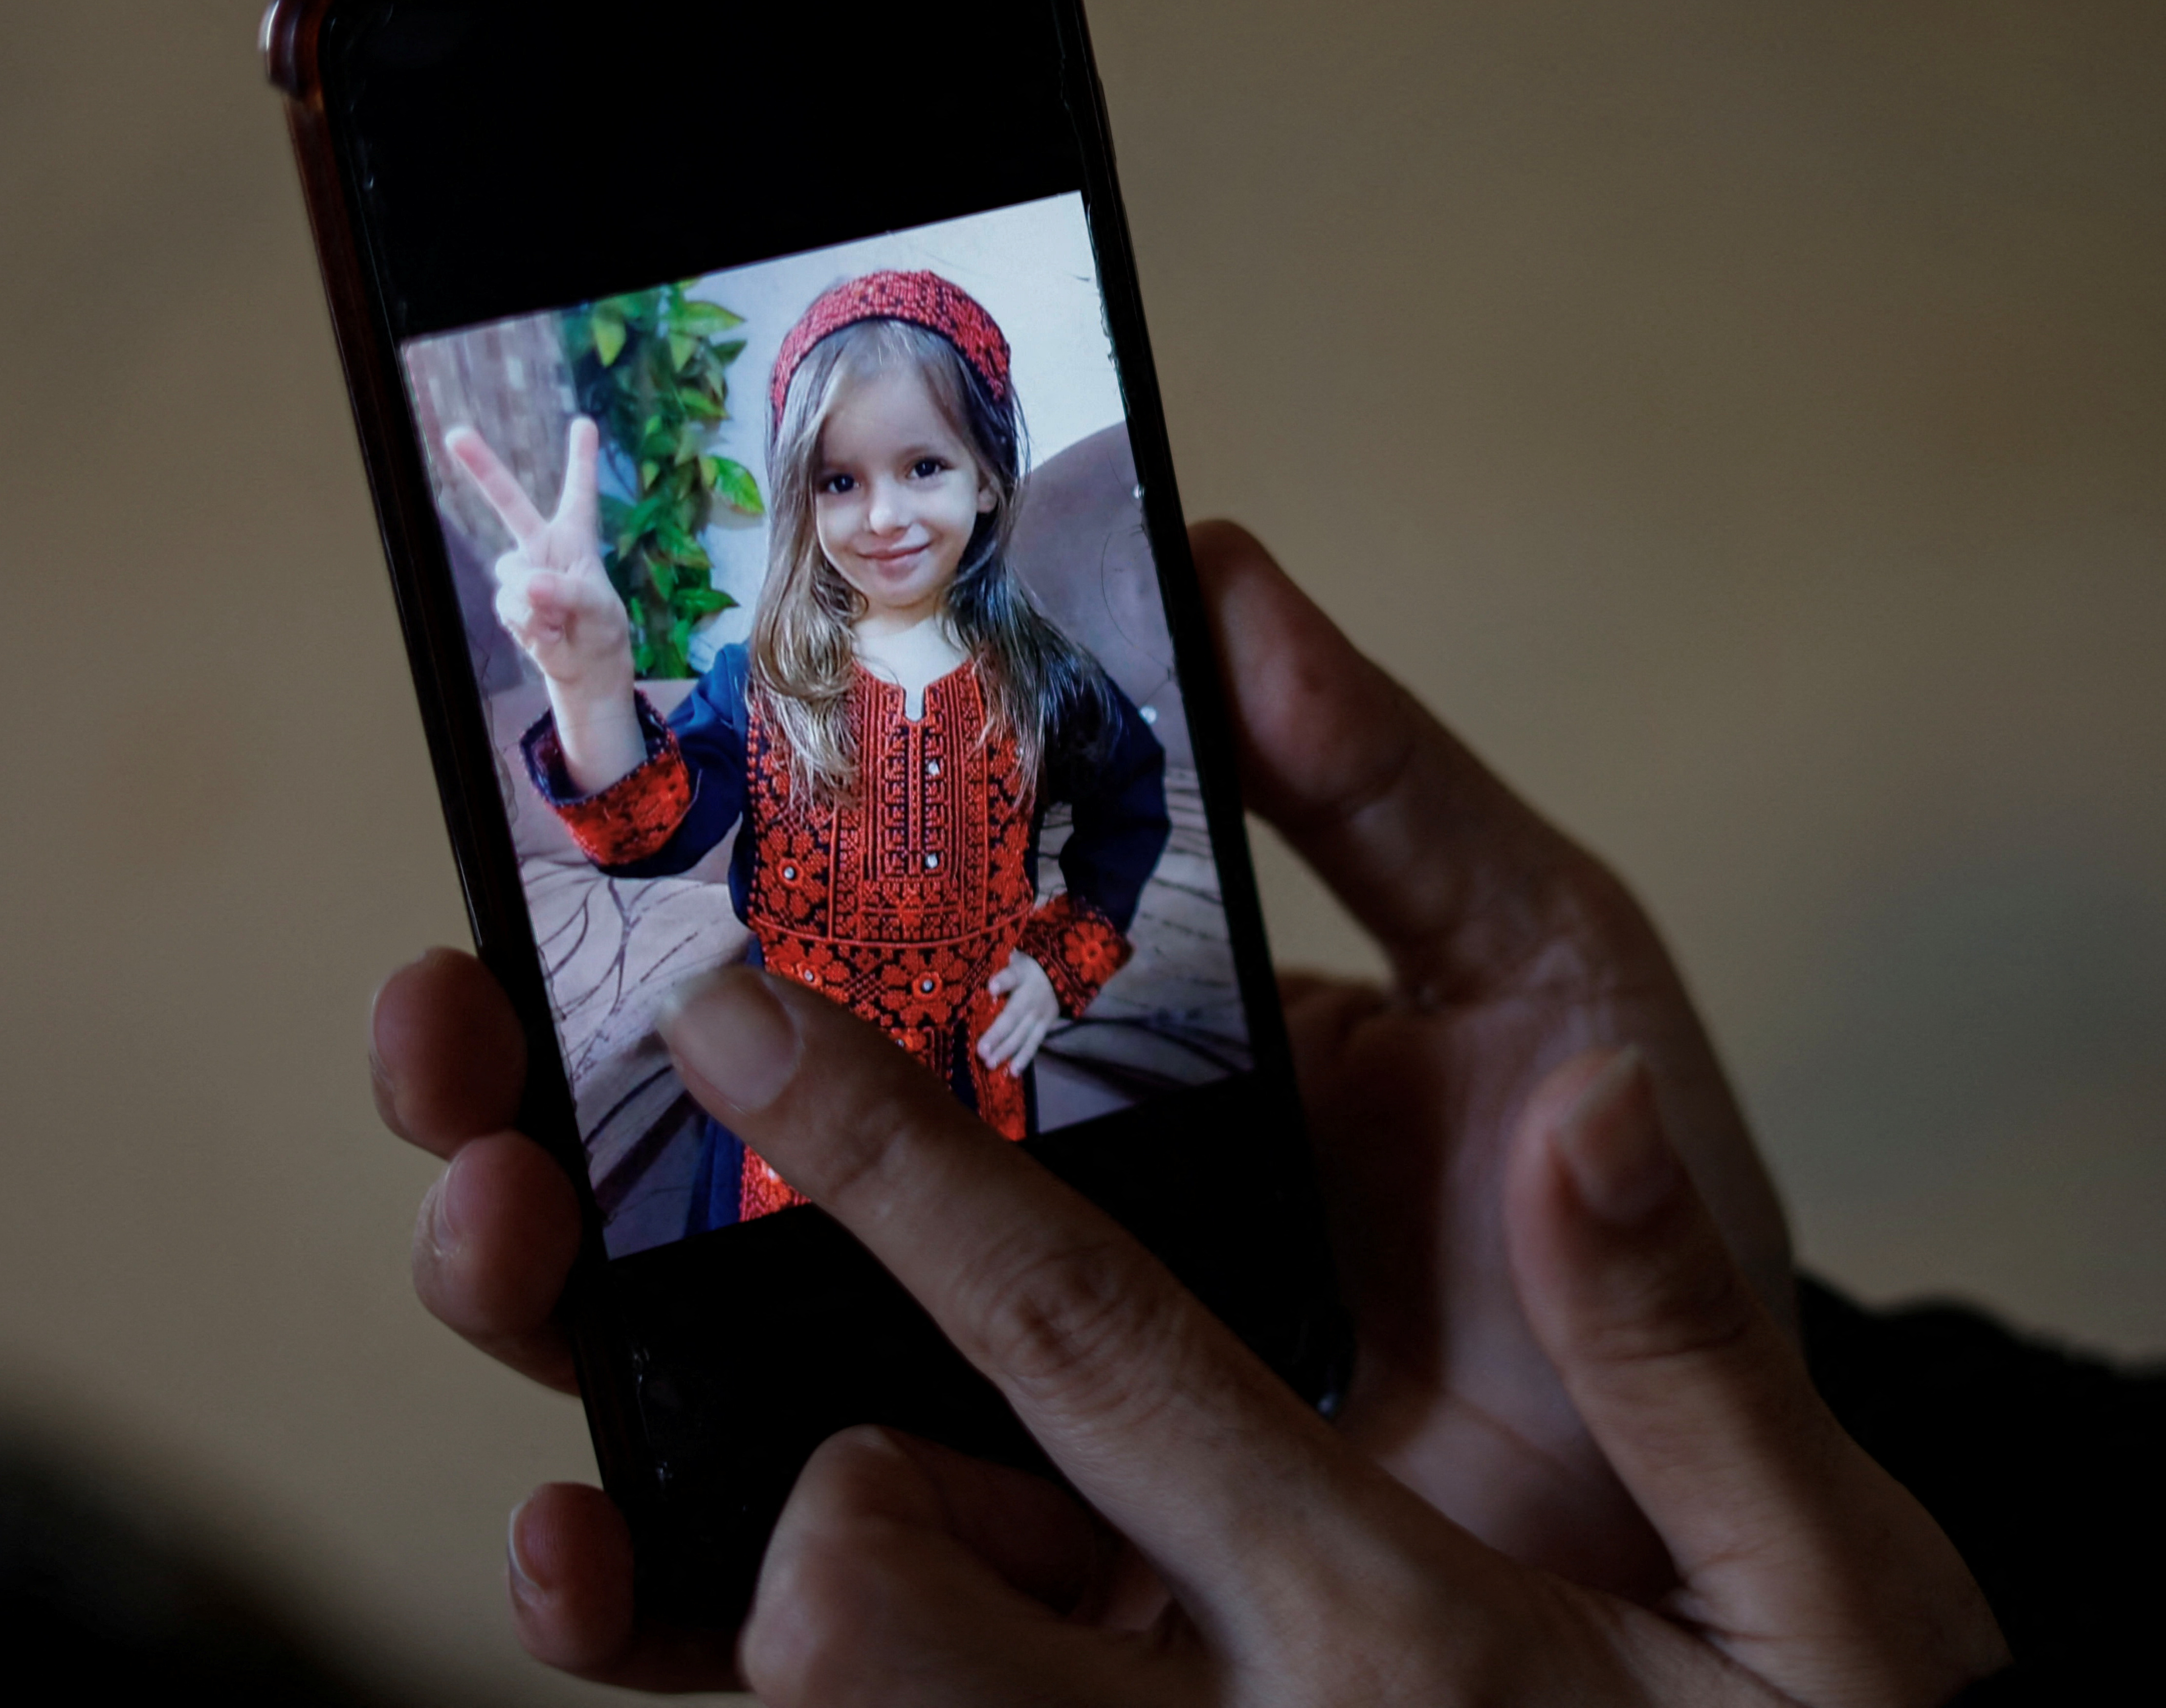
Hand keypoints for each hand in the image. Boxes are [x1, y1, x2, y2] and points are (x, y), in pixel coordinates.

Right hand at [365, 520, 1809, 1670]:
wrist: (1706, 1483)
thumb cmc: (1622, 1199)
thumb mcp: (1532, 967)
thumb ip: (1379, 790)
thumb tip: (1226, 563)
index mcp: (1085, 1073)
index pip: (827, 990)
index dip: (662, 919)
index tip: (551, 841)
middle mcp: (997, 1247)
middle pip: (697, 1179)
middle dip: (535, 1106)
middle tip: (459, 1048)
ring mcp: (990, 1435)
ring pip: (692, 1380)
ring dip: (550, 1311)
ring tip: (497, 1240)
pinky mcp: (1019, 1617)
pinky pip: (792, 1619)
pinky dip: (659, 1590)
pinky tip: (586, 1543)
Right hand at [448, 421, 640, 789]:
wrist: (583, 666)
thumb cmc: (600, 628)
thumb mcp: (597, 609)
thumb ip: (567, 592)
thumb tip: (531, 584)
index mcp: (575, 538)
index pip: (578, 493)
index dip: (580, 459)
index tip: (584, 422)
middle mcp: (543, 547)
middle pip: (510, 502)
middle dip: (482, 467)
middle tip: (456, 434)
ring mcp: (522, 572)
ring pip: (511, 571)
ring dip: (535, 599)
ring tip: (561, 620)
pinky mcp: (508, 599)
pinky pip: (510, 604)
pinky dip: (530, 623)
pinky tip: (547, 633)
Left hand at [975, 953, 1058, 1073]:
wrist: (1061, 974)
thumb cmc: (1028, 967)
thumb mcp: (1018, 958)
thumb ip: (1003, 969)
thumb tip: (989, 983)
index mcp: (1022, 975)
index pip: (1012, 976)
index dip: (1002, 981)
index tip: (990, 988)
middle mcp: (1031, 997)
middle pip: (1013, 1016)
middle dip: (998, 1034)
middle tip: (981, 1051)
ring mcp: (1040, 1015)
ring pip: (1023, 1034)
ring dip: (1007, 1050)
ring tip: (991, 1064)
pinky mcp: (1045, 1027)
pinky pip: (1033, 1043)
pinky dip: (1024, 1058)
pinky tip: (1013, 1072)